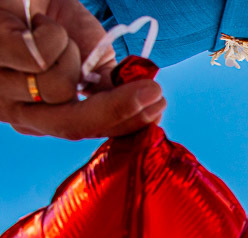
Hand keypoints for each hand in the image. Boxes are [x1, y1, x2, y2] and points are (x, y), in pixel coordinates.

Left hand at [0, 0, 164, 139]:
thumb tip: (148, 108)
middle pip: (72, 125)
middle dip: (118, 108)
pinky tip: (38, 24)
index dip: (126, 123)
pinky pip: (37, 57)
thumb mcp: (91, 59)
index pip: (86, 132)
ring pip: (56, 88)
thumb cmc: (54, 25)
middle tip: (152, 91)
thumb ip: (110, 87)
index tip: (159, 105)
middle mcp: (17, 110)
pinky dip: (51, 35)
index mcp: (42, 119)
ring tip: (55, 34)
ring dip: (70, 53)